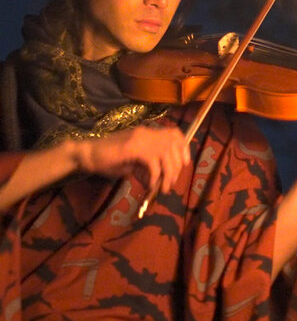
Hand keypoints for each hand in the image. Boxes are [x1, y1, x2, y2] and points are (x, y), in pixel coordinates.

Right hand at [72, 124, 188, 193]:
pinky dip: (155, 176)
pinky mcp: (133, 147)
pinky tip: (150, 185)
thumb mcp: (132, 165)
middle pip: (174, 145)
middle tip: (171, 182)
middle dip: (177, 166)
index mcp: (148, 133)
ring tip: (163, 188)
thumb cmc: (107, 159)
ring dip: (168, 173)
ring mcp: (140, 138)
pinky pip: (153, 162)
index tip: (185, 163)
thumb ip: (146, 169)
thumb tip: (157, 181)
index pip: (175, 133)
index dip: (184, 147)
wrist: (87, 154)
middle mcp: (147, 132)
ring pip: (166, 154)